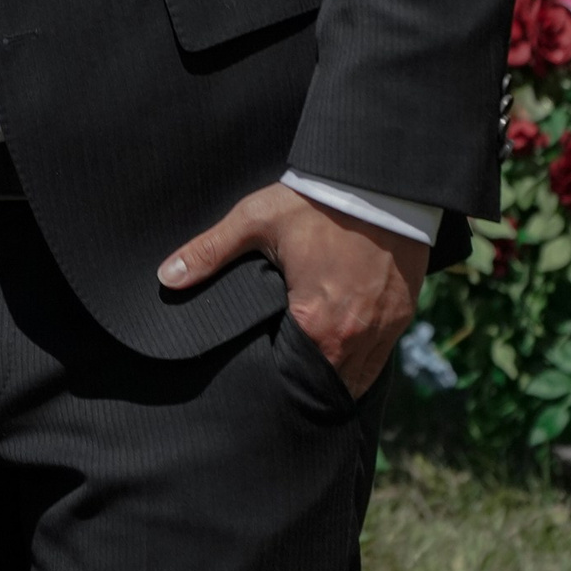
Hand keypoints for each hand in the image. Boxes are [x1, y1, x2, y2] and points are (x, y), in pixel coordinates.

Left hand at [160, 185, 424, 399]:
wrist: (378, 181)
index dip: (280, 384)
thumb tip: (166, 277)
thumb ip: (211, 252)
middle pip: (330, 386)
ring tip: (311, 376)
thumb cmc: (316, 203)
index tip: (266, 382)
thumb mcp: (256, 221)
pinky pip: (381, 356)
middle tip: (286, 384)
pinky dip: (362, 359)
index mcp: (317, 323)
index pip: (296, 381)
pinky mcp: (403, 314)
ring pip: (360, 377)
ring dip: (338, 378)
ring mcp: (385, 328)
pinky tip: (342, 351)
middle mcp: (355, 337)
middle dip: (308, 388)